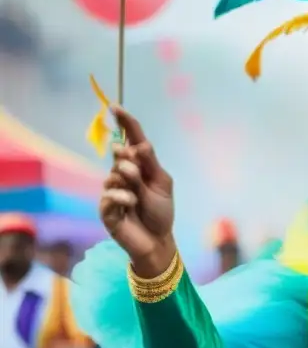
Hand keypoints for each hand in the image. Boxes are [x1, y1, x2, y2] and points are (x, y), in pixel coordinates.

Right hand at [99, 106, 176, 275]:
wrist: (157, 239)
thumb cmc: (160, 211)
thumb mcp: (162, 184)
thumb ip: (150, 164)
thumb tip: (138, 144)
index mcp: (140, 166)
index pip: (130, 140)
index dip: (125, 123)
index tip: (115, 107)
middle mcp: (123, 174)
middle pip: (120, 155)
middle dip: (130, 161)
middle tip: (138, 173)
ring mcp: (112, 190)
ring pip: (114, 174)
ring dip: (129, 183)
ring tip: (138, 197)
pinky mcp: (105, 207)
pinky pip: (110, 194)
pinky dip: (123, 198)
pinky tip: (131, 205)